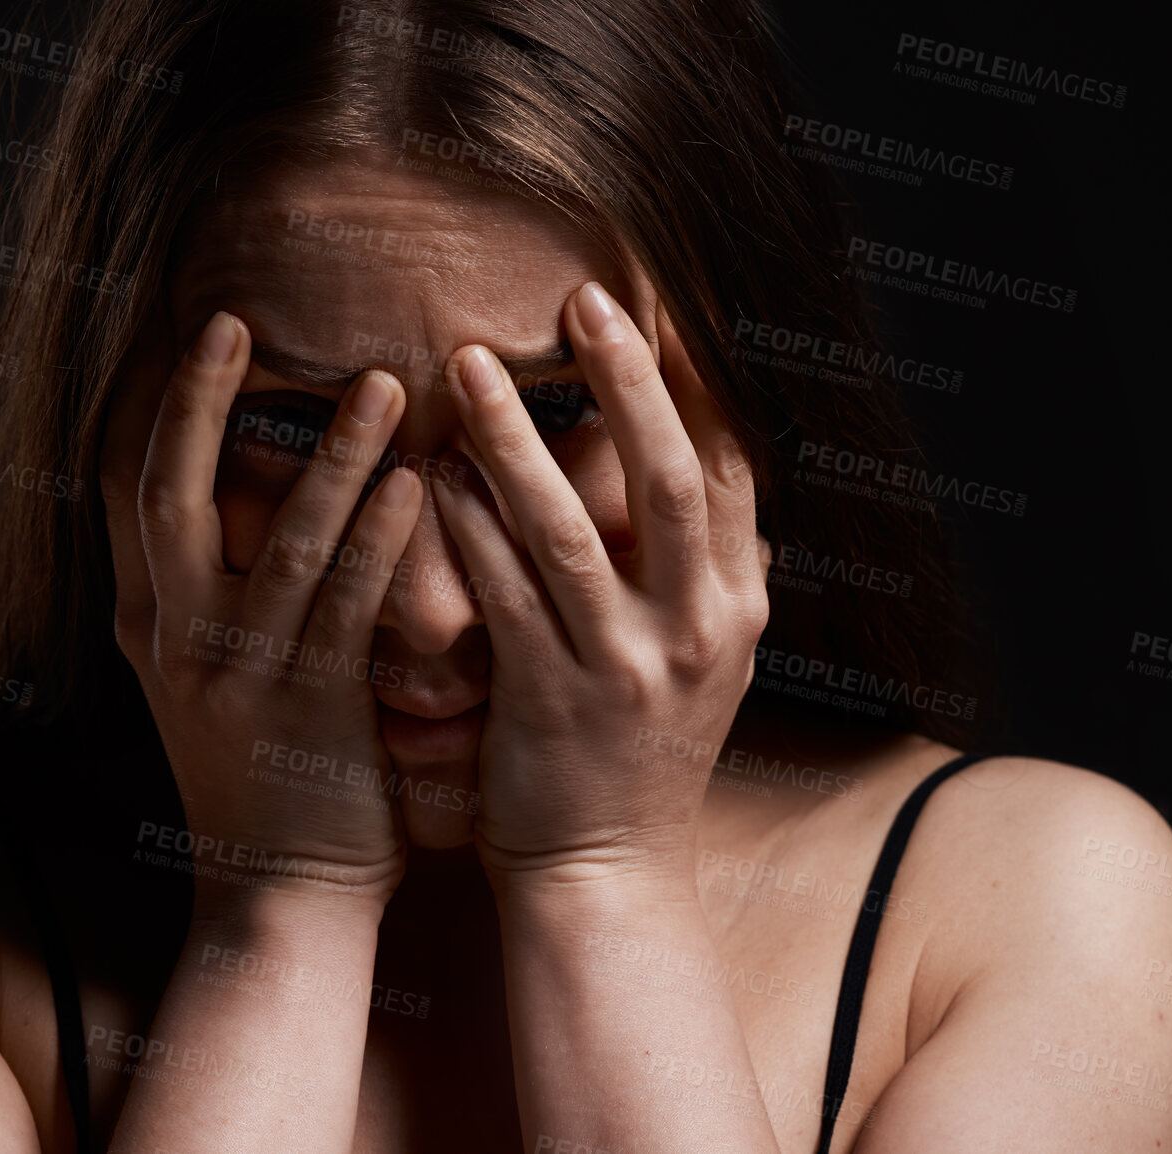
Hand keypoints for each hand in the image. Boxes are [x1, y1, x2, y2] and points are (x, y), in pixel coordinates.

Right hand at [100, 310, 423, 910]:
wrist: (283, 897)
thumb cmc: (275, 776)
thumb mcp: (222, 679)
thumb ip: (231, 597)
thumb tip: (270, 505)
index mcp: (154, 625)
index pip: (129, 495)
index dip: (155, 413)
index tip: (189, 339)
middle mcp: (180, 640)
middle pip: (174, 496)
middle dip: (201, 405)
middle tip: (235, 323)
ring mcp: (243, 675)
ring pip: (284, 541)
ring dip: (333, 455)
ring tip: (382, 382)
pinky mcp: (312, 709)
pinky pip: (348, 607)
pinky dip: (379, 539)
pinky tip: (415, 483)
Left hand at [433, 282, 769, 888]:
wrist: (612, 871)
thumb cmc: (646, 752)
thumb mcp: (709, 659)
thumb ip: (709, 567)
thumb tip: (715, 462)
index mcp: (740, 607)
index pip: (729, 469)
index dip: (695, 381)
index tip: (657, 304)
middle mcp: (699, 630)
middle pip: (672, 478)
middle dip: (629, 379)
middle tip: (583, 297)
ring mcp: (628, 668)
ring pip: (569, 531)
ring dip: (518, 439)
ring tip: (469, 363)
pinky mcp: (552, 702)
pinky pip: (502, 596)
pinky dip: (467, 530)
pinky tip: (432, 473)